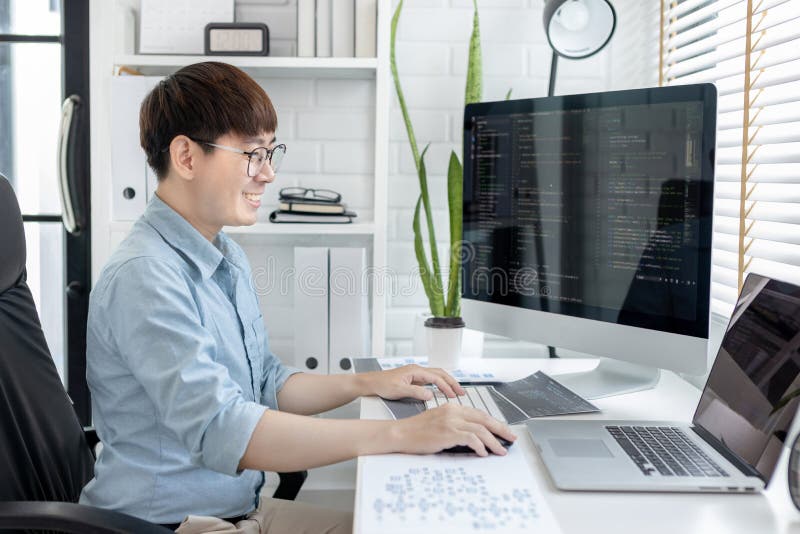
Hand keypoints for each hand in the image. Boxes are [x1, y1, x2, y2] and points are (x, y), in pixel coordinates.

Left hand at [365, 364, 464, 400]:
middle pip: (440, 374)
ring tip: (455, 392)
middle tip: (461, 392)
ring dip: (446, 383)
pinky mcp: (412, 380)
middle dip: (451, 382)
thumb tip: (430, 395)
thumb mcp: (399, 390)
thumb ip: (416, 393)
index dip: (446, 386)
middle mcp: (416, 370)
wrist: (370, 383)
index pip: (436, 377)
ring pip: (436, 376)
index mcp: (415, 371)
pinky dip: (438, 385)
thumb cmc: (381, 385)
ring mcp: (415, 375)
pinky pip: (430, 381)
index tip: (453, 395)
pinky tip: (441, 392)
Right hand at [394, 404, 516, 456]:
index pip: (479, 413)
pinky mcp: (447, 432)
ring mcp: (450, 421)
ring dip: (493, 442)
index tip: (503, 431)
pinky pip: (471, 438)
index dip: (494, 423)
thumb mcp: (438, 422)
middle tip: (511, 438)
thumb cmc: (417, 432)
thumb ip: (455, 424)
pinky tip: (483, 453)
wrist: (401, 433)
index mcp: (452, 407)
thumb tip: (473, 436)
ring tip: (500, 451)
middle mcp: (453, 411)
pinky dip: (480, 446)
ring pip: (480, 429)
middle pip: (484, 419)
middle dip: (501, 429)